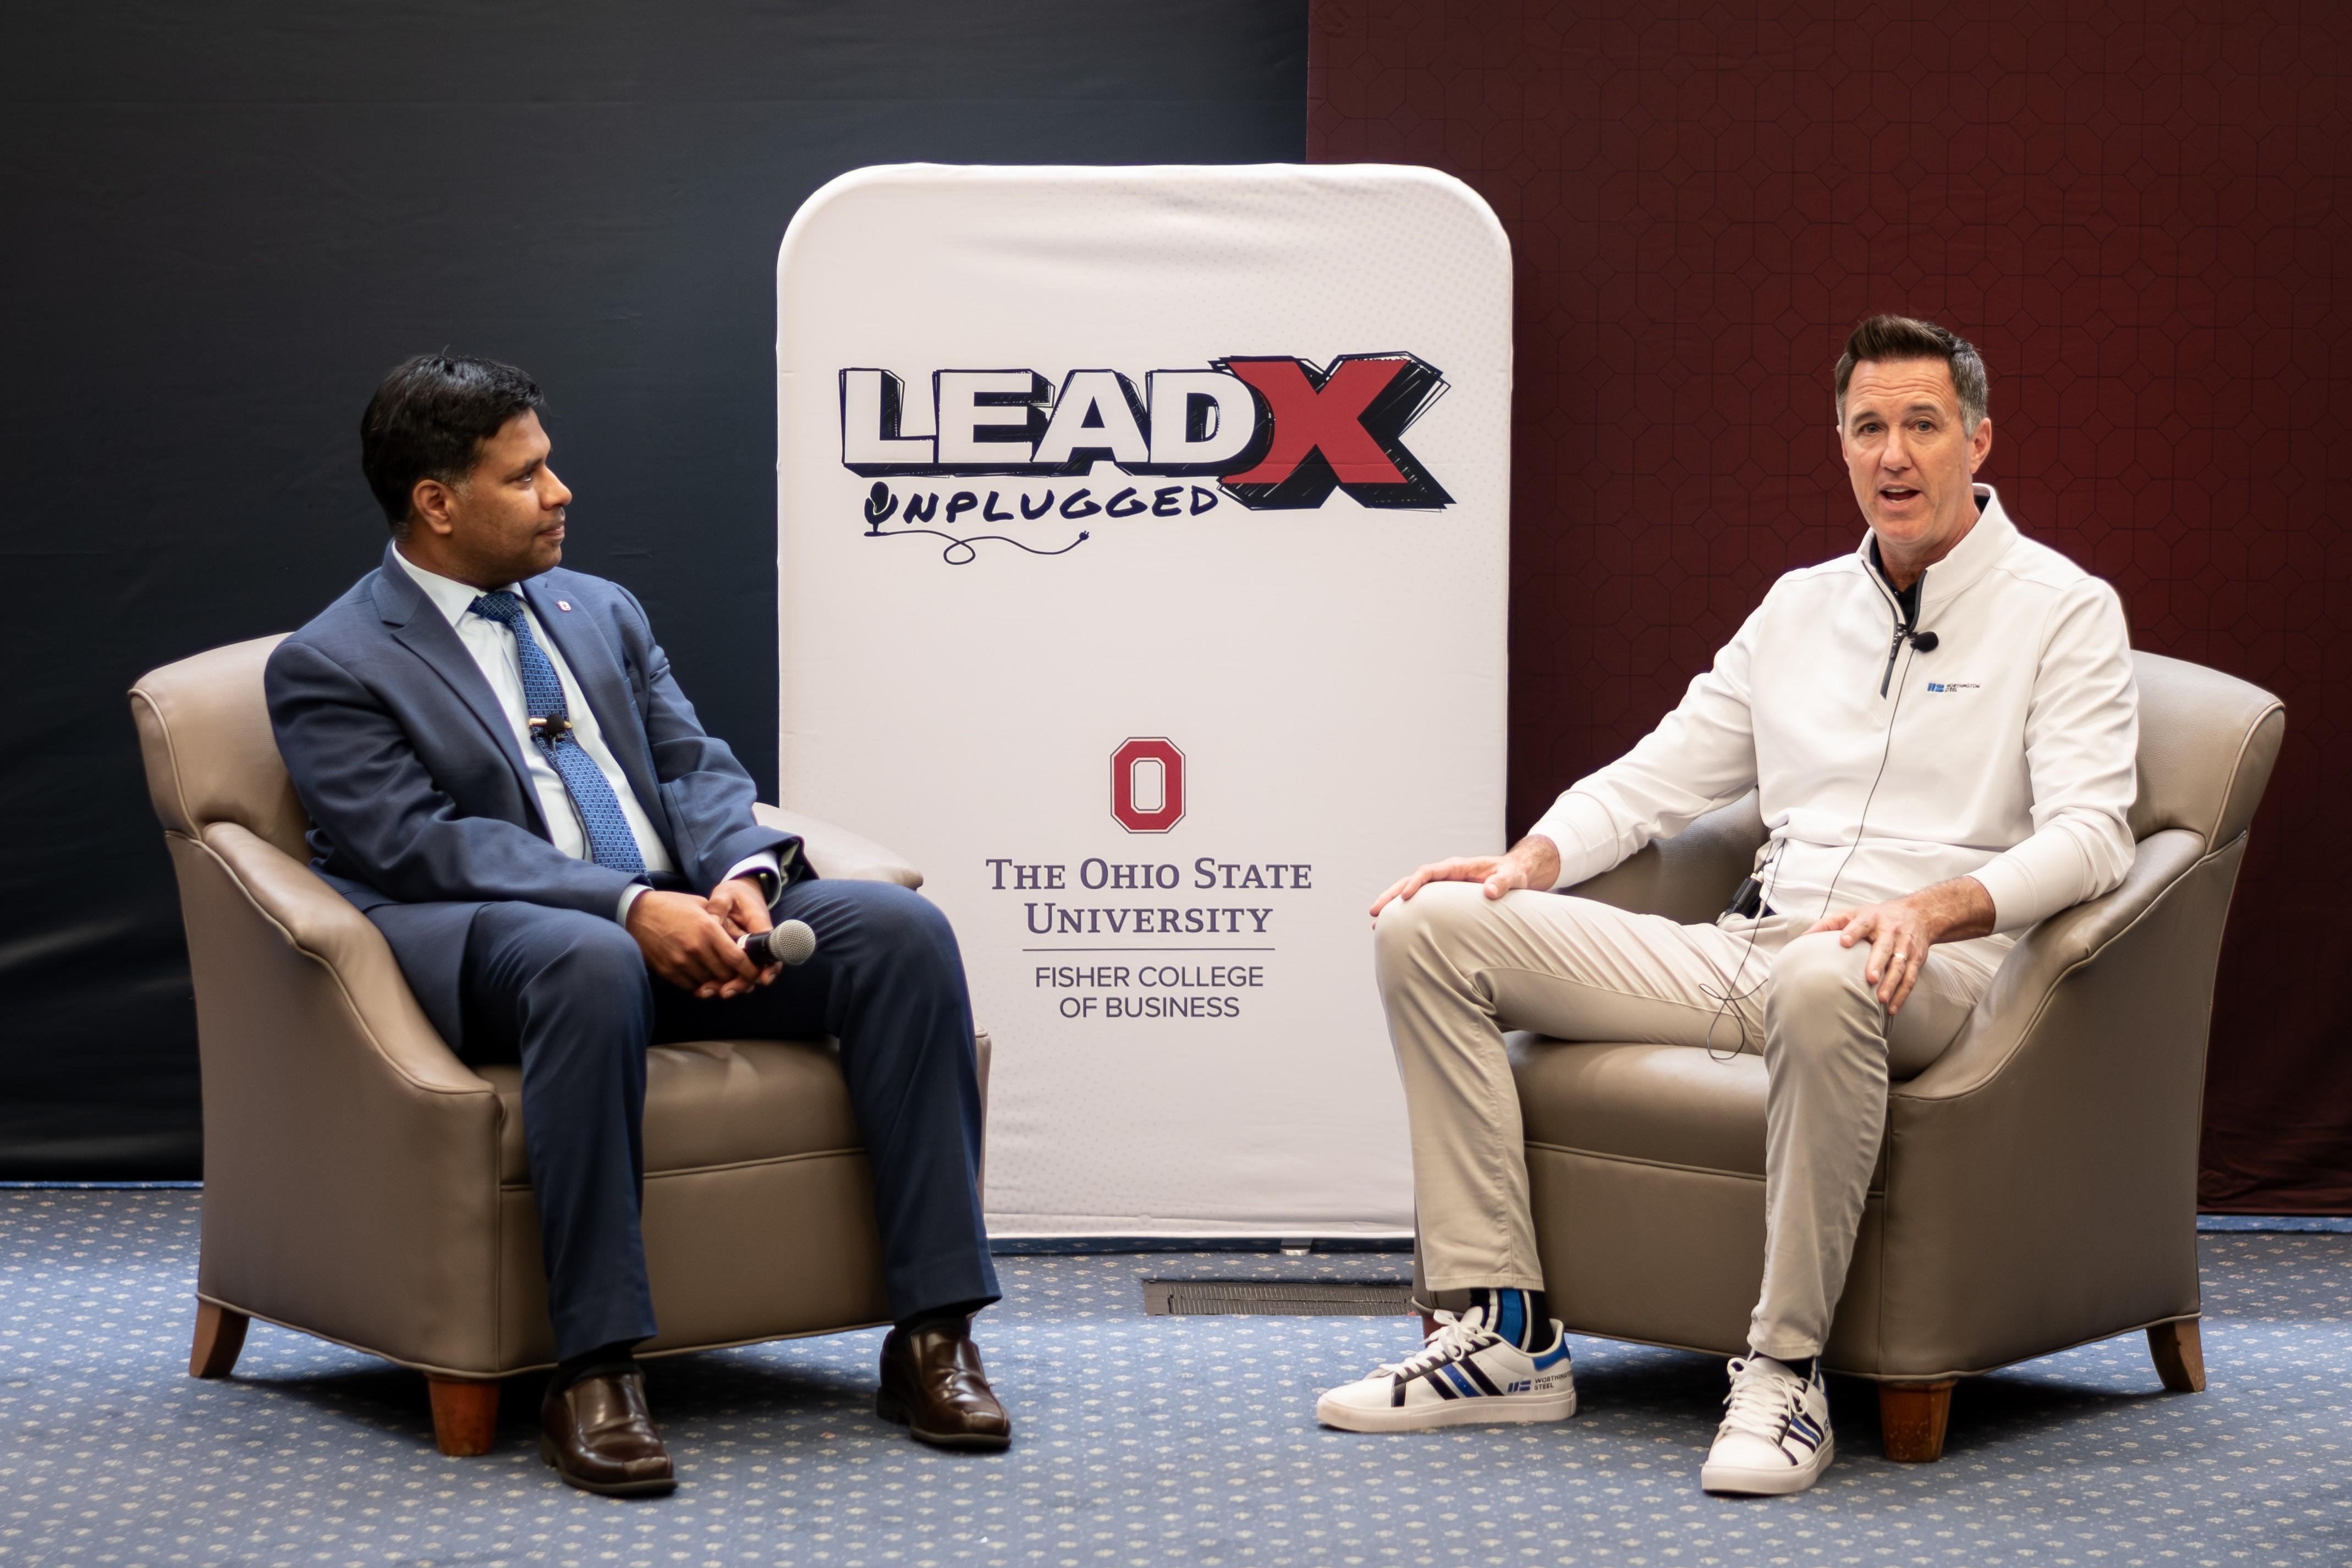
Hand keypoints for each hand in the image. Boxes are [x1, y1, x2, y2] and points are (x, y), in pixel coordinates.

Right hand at [625, 889, 765, 999]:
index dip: (749, 970)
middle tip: (742, 978)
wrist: (636, 913)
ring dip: (718, 982)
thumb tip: (739, 935)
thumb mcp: (700, 904)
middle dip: (737, 978)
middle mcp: (696, 948)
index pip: (736, 958)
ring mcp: (681, 962)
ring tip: (723, 978)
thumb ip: (720, 920)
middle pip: (725, 974)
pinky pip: (692, 986)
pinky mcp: (668, 971)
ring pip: (710, 983)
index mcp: (707, 929)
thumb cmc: (671, 906)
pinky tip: (703, 976)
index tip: (756, 973)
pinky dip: (701, 984)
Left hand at [706, 875, 782, 991]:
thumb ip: (719, 907)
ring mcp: (749, 951)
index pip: (770, 949)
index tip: (763, 979)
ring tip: (708, 992)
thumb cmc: (734, 893)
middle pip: (758, 969)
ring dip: (730, 986)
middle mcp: (758, 943)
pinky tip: (704, 987)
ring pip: (745, 974)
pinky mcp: (738, 956)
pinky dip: (722, 981)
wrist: (740, 892)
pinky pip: (734, 971)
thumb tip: (711, 923)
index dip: (769, 967)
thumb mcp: (725, 894)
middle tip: (725, 992)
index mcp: (760, 926)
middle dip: (743, 983)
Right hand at [1370, 835, 1561, 924]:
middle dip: (1391, 895)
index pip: (1429, 871)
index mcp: (1457, 867)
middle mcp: (1444, 875)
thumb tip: (1490, 891)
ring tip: (1375, 925)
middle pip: (1411, 881)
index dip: (1416, 883)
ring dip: (1393, 906)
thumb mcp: (1512, 877)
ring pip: (1410, 893)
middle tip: (1374, 913)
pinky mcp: (1443, 898)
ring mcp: (1441, 887)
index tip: (1405, 897)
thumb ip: (1502, 882)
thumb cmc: (1512, 874)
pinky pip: (1420, 903)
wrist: (1514, 874)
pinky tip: (1395, 928)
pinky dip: (1405, 913)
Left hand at [1806, 876, 1994, 1014]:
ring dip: (1892, 984)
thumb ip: (1828, 925)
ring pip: (1900, 966)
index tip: (1844, 942)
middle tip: (1869, 978)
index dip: (1853, 932)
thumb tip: (1801, 939)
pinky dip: (1902, 994)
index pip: (1861, 924)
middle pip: (1884, 948)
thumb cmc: (1877, 917)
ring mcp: (1905, 946)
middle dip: (1877, 963)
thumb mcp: (1854, 913)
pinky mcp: (1916, 959)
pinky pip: (1910, 978)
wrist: (1920, 913)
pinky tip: (1892, 1009)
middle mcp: (1890, 932)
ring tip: (1882, 1000)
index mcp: (1872, 919)